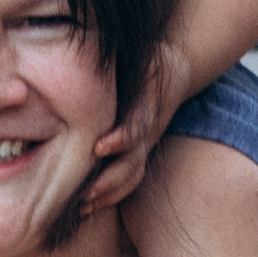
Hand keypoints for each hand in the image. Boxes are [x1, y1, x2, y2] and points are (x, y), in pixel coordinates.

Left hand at [83, 40, 187, 212]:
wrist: (175, 71)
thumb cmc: (148, 61)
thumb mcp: (143, 57)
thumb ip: (121, 66)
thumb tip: (88, 50)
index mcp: (146, 105)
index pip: (136, 125)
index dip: (122, 138)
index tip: (100, 147)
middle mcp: (147, 131)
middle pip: (133, 161)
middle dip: (110, 180)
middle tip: (85, 194)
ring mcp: (144, 145)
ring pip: (132, 175)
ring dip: (108, 193)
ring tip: (83, 206)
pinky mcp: (139, 153)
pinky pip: (130, 180)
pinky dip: (111, 196)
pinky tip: (87, 206)